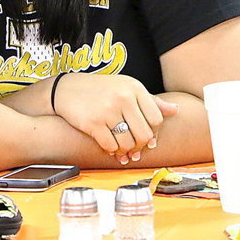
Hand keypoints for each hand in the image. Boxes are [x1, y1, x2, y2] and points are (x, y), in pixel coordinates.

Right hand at [53, 73, 178, 162]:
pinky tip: (109, 148)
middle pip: (144, 134)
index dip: (153, 133)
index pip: (156, 119)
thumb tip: (175, 110)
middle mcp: (123, 97)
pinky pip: (110, 146)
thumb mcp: (125, 88)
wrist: (65, 89)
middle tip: (134, 148)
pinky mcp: (93, 123)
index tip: (147, 138)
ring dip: (126, 150)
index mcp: (134, 88)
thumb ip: (150, 101)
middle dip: (140, 146)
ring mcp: (107, 110)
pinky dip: (112, 151)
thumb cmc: (99, 89)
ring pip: (128, 143)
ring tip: (122, 149)